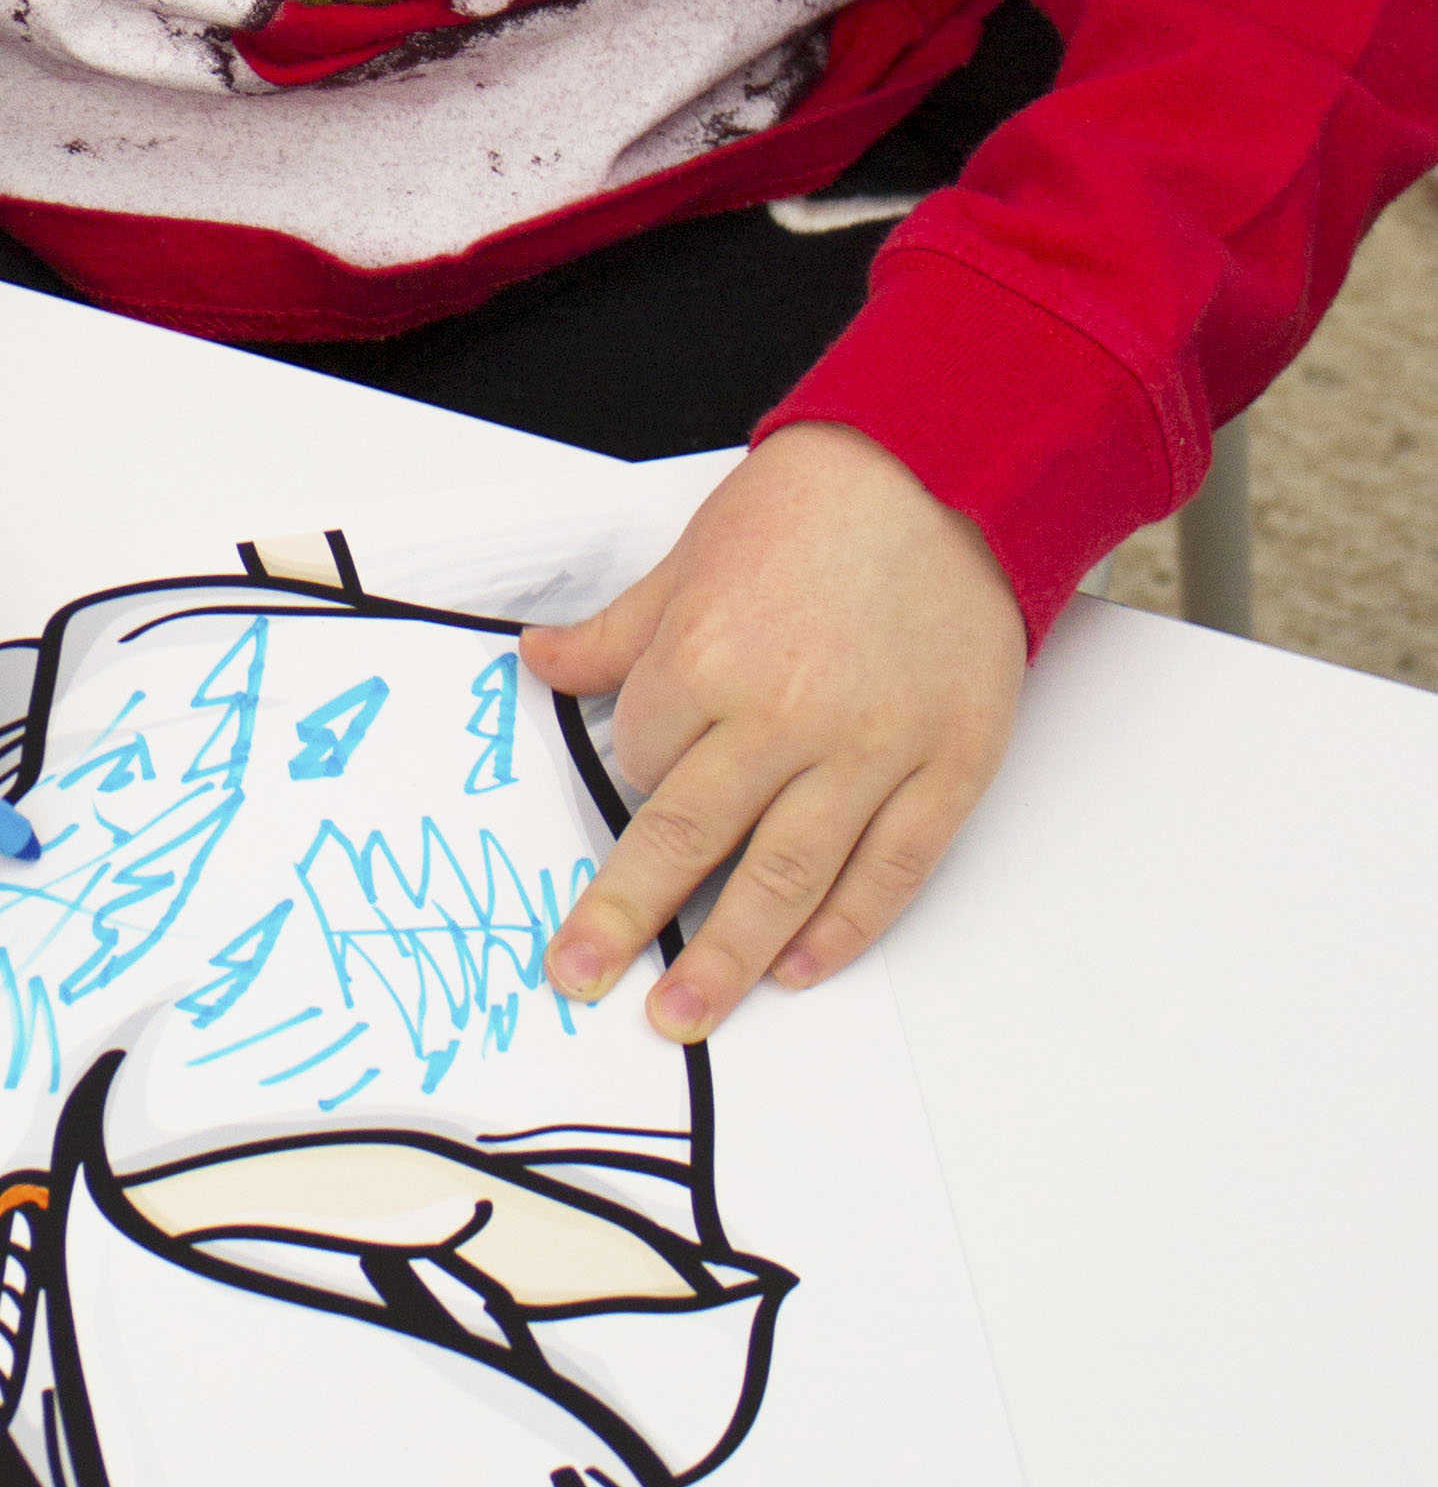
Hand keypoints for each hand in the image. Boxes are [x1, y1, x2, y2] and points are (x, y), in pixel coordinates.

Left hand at [519, 422, 1026, 1037]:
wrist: (944, 471)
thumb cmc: (811, 505)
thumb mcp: (691, 558)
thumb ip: (619, 633)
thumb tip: (539, 665)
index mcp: (707, 659)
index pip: (641, 754)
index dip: (636, 766)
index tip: (650, 768)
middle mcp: (782, 718)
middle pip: (688, 839)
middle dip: (626, 919)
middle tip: (579, 979)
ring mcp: (871, 752)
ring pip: (786, 879)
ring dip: (728, 957)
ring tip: (681, 1015)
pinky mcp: (947, 768)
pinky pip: (889, 870)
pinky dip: (844, 928)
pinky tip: (801, 968)